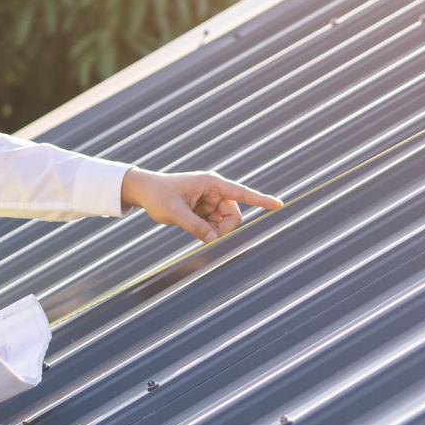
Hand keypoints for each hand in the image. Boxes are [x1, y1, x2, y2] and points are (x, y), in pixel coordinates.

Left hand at [119, 168, 282, 242]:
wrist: (144, 191)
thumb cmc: (158, 196)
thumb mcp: (174, 212)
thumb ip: (195, 226)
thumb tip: (213, 240)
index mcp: (211, 184)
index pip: (241, 193)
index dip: (261, 200)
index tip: (279, 205)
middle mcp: (215, 191)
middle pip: (234, 216)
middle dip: (223, 229)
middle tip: (205, 236)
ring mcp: (211, 201)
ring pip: (225, 223)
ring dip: (214, 232)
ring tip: (192, 226)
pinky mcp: (206, 210)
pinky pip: (216, 226)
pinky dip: (208, 232)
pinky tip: (192, 226)